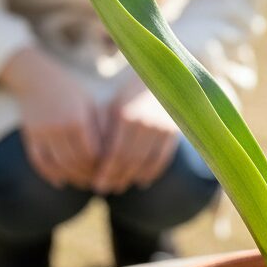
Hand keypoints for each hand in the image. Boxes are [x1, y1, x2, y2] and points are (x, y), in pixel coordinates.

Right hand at [0, 46, 101, 190]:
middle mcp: (59, 127)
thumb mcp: (89, 104)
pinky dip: (49, 175)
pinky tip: (61, 182)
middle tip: (98, 181)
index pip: (92, 152)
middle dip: (88, 174)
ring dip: (72, 177)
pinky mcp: (30, 137)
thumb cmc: (70, 91)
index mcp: (78, 118)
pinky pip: (39, 162)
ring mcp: (42, 133)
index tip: (109, 170)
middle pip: (75, 162)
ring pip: (58, 166)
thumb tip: (112, 153)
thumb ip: (99, 127)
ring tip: (83, 182)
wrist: (36, 78)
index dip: (101, 165)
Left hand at [93, 77, 178, 195]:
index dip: (105, 172)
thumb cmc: (130, 93)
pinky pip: (162, 159)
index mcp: (125, 117)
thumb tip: (93, 161)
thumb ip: (105, 131)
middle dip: (116, 178)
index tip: (96, 184)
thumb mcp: (114, 107)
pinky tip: (142, 181)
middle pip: (129, 161)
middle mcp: (144, 124)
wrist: (162, 76)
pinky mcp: (174, 132)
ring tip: (121, 186)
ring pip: (145, 163)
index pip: (113, 154)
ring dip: (132, 178)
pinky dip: (152, 173)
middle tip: (106, 190)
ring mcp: (161, 129)